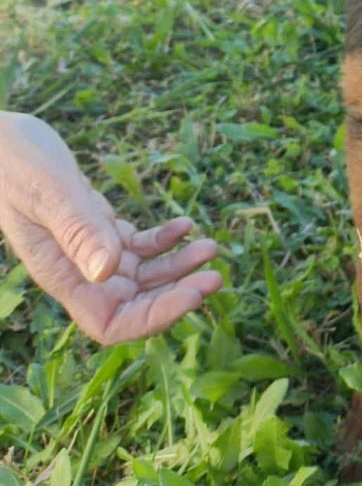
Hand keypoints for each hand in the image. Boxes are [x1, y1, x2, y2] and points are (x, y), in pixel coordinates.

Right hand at [0, 112, 221, 342]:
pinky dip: (164, 240)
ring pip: (141, 277)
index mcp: (62, 275)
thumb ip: (78, 229)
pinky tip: (184, 224)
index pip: (111, 323)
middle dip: (177, 293)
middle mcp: (77, 272)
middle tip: (217, 274)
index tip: (192, 294)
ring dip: (178, 266)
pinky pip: (137, 248)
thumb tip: (107, 272)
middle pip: (134, 305)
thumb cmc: (14, 163)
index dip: (154, 318)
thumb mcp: (50, 191)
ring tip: (210, 246)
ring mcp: (88, 252)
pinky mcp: (96, 229)